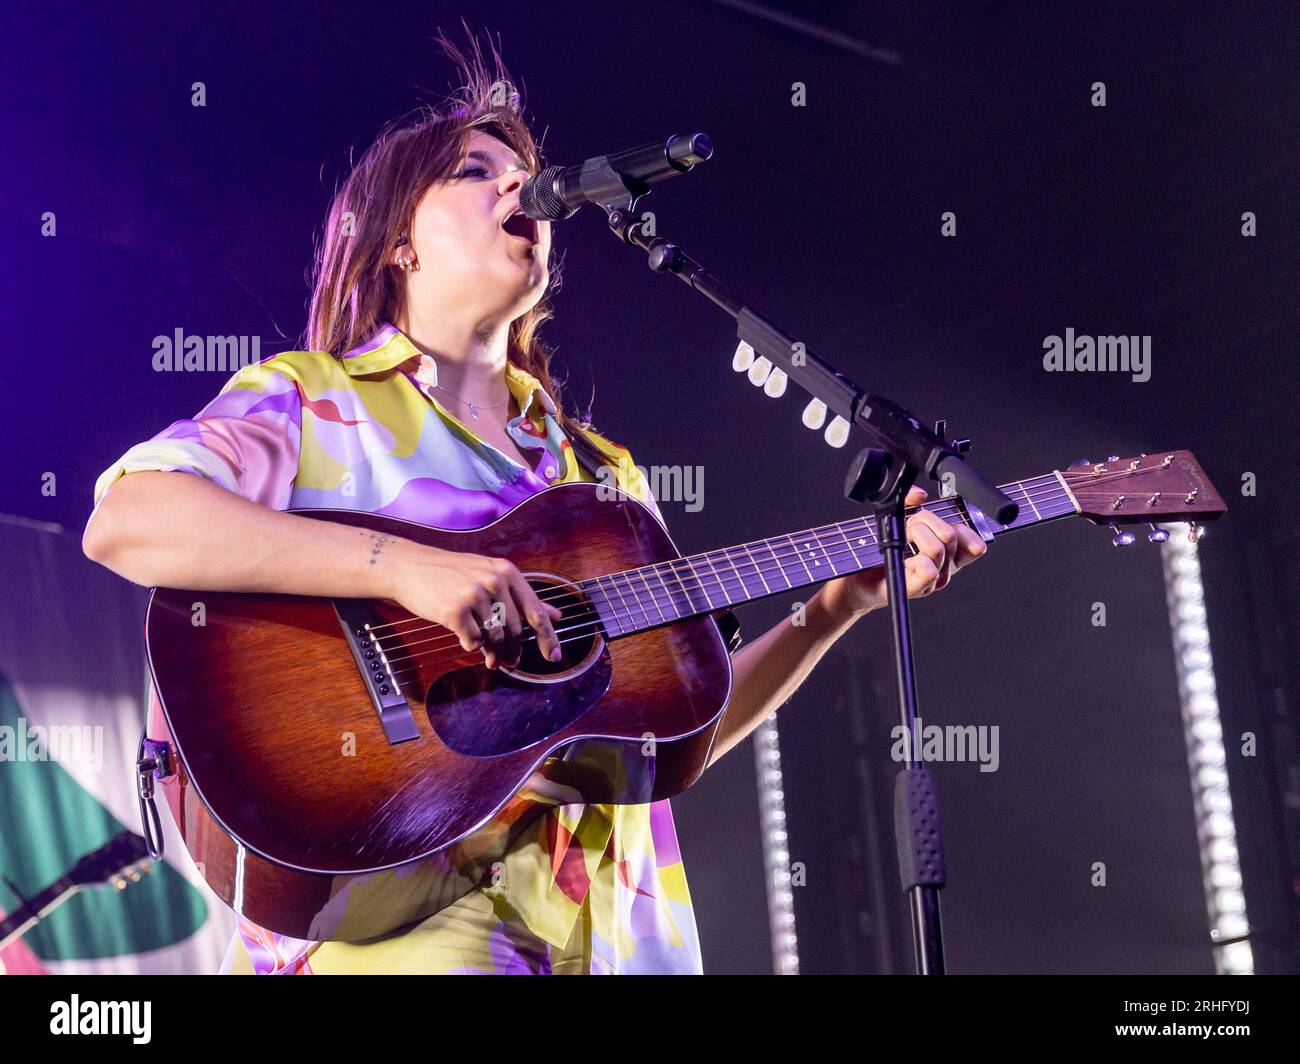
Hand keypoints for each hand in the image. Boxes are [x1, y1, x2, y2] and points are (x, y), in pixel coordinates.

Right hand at [379, 540, 563, 668]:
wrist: (410, 568)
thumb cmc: (452, 574)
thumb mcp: (490, 576)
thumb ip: (522, 597)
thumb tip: (555, 615)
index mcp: (506, 572)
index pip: (535, 610)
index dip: (547, 636)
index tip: (554, 656)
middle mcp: (494, 581)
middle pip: (515, 630)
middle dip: (514, 652)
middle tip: (511, 663)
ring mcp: (474, 595)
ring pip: (494, 637)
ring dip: (493, 653)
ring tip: (490, 658)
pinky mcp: (455, 610)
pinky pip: (473, 641)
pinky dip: (472, 646)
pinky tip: (466, 640)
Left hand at [816, 486, 988, 619]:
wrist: (858, 578)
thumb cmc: (880, 551)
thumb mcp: (897, 519)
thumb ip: (910, 502)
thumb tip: (921, 495)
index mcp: (948, 555)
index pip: (975, 544)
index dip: (965, 530)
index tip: (947, 524)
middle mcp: (944, 569)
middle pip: (950, 535)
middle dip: (925, 522)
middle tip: (908, 528)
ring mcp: (931, 581)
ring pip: (938, 548)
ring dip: (915, 536)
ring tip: (901, 541)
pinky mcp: (913, 589)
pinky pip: (928, 571)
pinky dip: (918, 560)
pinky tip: (906, 559)